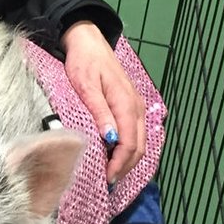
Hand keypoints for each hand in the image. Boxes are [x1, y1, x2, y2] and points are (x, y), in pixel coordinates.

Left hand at [60, 20, 145, 182]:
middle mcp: (137, 107)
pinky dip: (129, 148)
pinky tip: (115, 155)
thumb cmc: (83, 62)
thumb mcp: (86, 86)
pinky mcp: (131, 105)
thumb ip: (100, 112)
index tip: (106, 179)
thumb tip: (111, 139)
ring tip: (111, 173)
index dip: (120, 164)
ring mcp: (136, 106)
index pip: (130, 143)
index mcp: (126, 103)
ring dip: (128, 159)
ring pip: (140, 141)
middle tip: (107, 182)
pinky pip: (136, 133)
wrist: (87, 41)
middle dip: (125, 167)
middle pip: (139, 146)